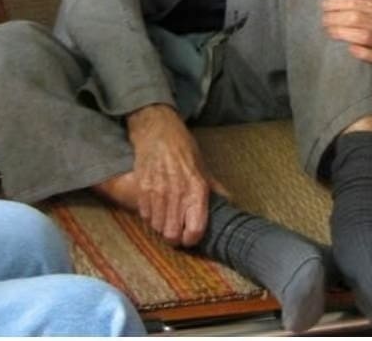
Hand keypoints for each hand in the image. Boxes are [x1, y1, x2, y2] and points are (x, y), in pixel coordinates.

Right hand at [126, 104, 227, 247]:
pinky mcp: (142, 191)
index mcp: (196, 189)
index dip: (193, 238)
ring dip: (162, 226)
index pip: (195, 229)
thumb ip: (214, 188)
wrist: (158, 133)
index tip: (192, 236)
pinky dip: (150, 216)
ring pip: (157, 228)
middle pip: (172, 235)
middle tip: (178, 229)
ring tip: (167, 216)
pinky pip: (145, 216)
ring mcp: (157, 193)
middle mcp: (177, 194)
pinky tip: (157, 206)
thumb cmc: (183, 148)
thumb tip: (229, 202)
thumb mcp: (203, 167)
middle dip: (175, 237)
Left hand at [321, 0, 371, 63]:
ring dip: (342, 33)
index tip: (324, 5)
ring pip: (363, 36)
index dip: (337, 4)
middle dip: (335, 19)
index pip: (356, 3)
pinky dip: (363, 53)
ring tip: (329, 30)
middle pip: (356, 19)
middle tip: (323, 19)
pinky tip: (350, 48)